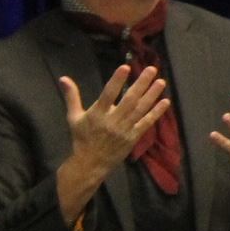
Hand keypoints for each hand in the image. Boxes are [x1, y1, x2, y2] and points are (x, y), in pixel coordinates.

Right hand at [58, 66, 169, 221]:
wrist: (90, 163)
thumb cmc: (82, 137)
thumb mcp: (74, 117)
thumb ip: (72, 97)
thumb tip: (63, 78)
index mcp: (97, 114)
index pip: (108, 94)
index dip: (117, 81)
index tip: (126, 67)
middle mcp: (112, 120)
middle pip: (129, 100)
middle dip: (141, 84)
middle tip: (151, 69)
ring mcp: (125, 129)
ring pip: (140, 110)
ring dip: (152, 95)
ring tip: (161, 81)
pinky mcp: (133, 137)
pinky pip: (146, 123)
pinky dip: (156, 113)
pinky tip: (166, 102)